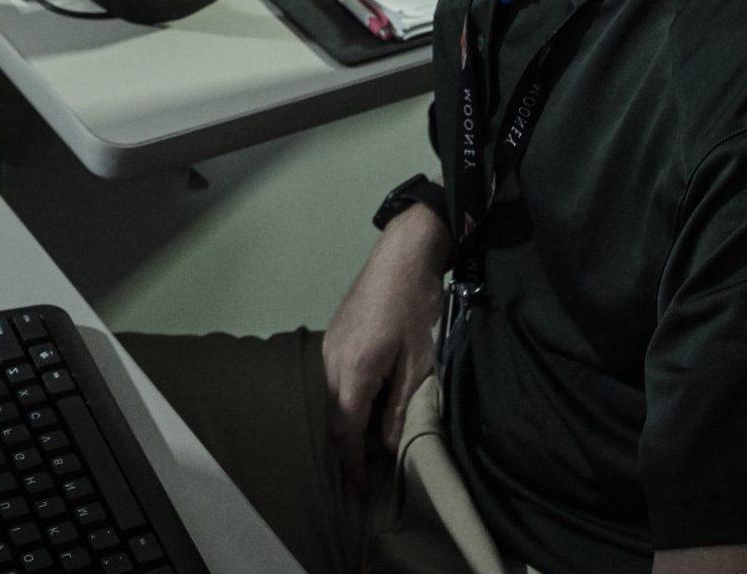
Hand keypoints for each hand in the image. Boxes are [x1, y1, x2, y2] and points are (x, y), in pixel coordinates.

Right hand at [321, 201, 450, 487]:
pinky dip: (345, 400)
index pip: (344, 431)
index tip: (359, 491)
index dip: (351, 465)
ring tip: (367, 446)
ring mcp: (328, 346)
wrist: (402, 254)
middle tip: (365, 475)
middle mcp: (331, 362)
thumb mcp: (419, 361)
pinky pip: (332, 380)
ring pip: (330, 398)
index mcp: (353, 371)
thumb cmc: (415, 306)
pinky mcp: (333, 336)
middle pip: (331, 418)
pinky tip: (364, 406)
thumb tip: (387, 445)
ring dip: (346, 424)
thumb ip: (400, 406)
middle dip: (346, 450)